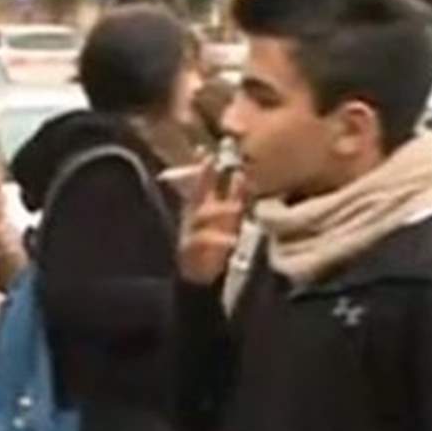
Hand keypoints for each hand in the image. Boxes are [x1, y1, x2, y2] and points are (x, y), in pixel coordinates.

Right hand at [178, 161, 247, 284]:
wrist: (200, 279)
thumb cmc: (215, 248)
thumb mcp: (229, 222)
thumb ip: (234, 200)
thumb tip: (241, 175)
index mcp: (201, 209)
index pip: (202, 184)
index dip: (203, 168)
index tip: (206, 152)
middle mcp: (193, 217)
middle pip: (197, 193)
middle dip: (202, 178)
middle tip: (211, 163)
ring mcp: (190, 232)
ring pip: (200, 216)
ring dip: (218, 210)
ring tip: (236, 208)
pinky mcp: (189, 250)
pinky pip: (202, 240)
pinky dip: (218, 239)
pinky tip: (231, 240)